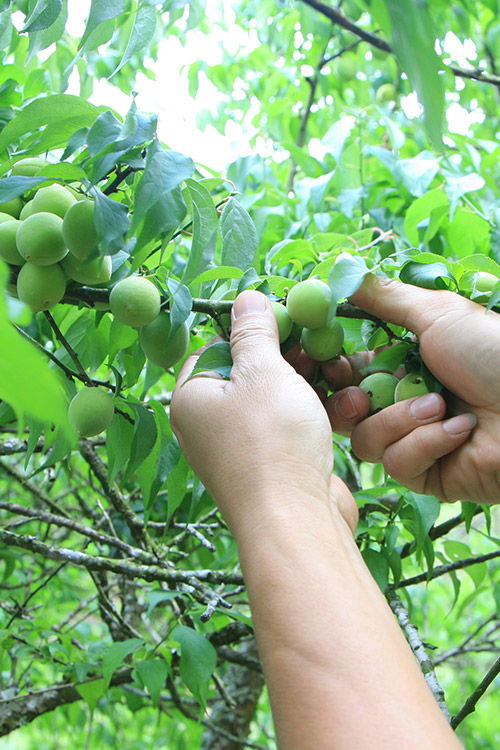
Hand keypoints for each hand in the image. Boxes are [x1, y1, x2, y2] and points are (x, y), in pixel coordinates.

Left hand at [170, 291, 356, 538]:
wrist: (297, 522)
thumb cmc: (271, 439)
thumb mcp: (262, 371)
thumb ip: (253, 331)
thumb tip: (246, 298)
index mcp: (192, 398)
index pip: (214, 348)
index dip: (249, 331)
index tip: (286, 320)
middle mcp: (210, 424)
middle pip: (249, 372)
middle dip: (287, 356)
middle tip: (319, 342)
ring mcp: (242, 447)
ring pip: (276, 399)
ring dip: (309, 382)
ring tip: (337, 370)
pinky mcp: (274, 464)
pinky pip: (291, 426)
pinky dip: (314, 412)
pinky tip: (343, 403)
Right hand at [321, 274, 499, 503]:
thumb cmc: (494, 354)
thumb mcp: (438, 314)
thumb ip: (386, 297)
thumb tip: (343, 270)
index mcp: (401, 366)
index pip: (347, 373)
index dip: (330, 371)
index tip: (322, 363)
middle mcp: (401, 404)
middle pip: (344, 413)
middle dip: (348, 404)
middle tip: (361, 397)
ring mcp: (412, 441)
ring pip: (366, 441)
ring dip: (403, 421)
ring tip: (440, 406)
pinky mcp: (426, 474)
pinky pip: (397, 463)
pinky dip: (426, 443)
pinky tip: (460, 432)